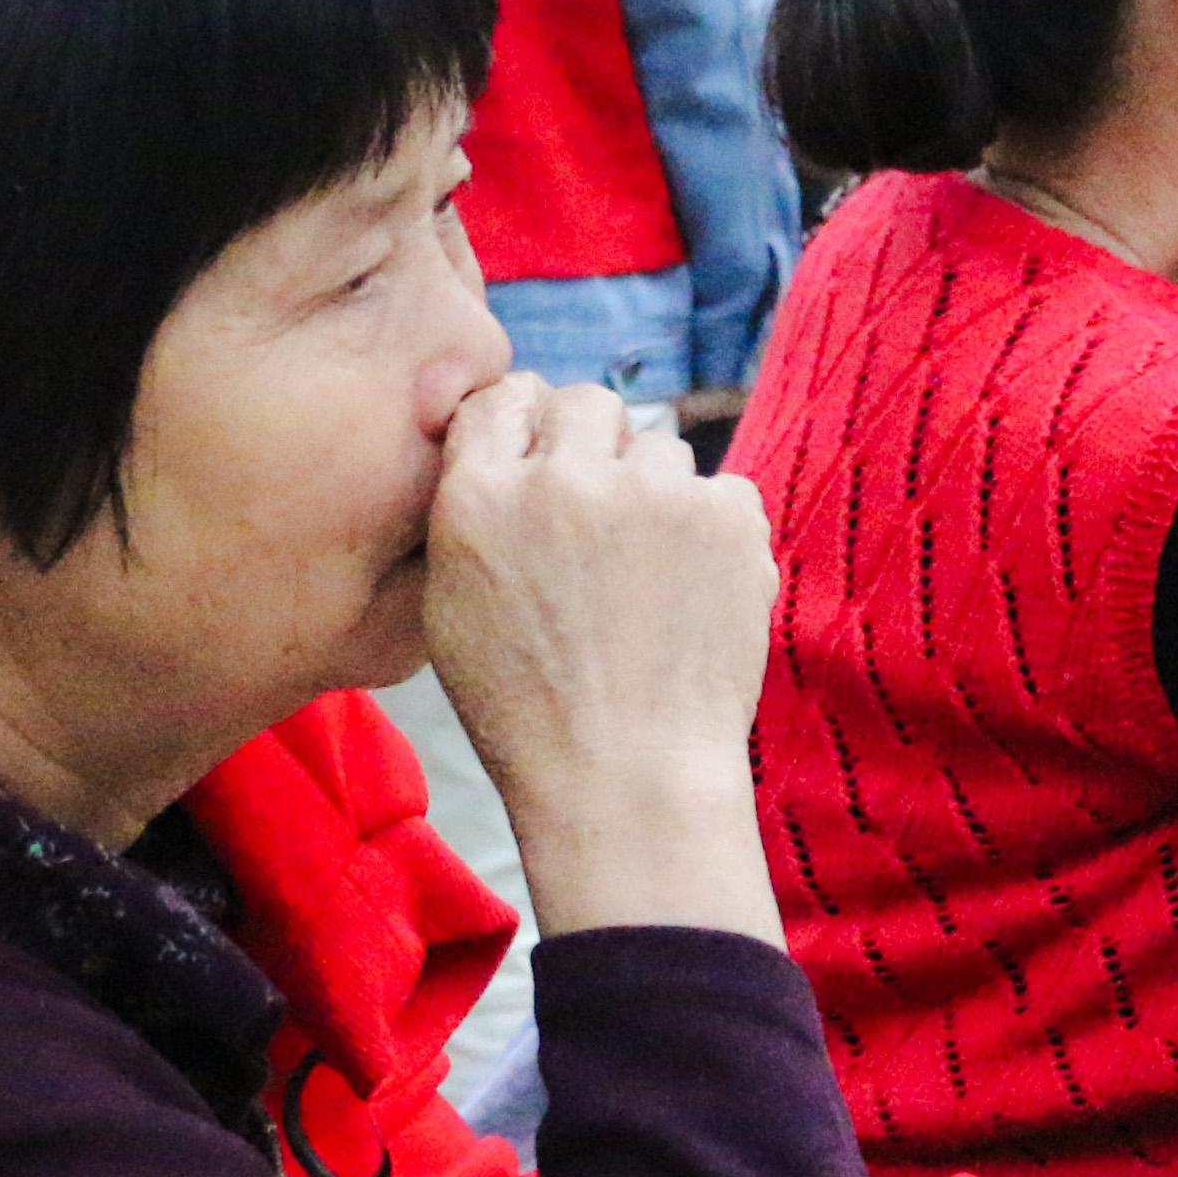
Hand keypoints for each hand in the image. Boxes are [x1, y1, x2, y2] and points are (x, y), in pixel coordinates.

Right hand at [418, 374, 782, 941]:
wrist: (628, 778)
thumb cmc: (529, 713)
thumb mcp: (451, 610)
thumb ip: (471, 513)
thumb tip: (508, 446)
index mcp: (478, 498)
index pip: (503, 398)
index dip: (527, 424)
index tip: (544, 456)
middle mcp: (563, 479)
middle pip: (587, 402)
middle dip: (593, 447)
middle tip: (600, 519)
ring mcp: (652, 493)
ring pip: (659, 447)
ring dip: (654, 493)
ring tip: (646, 581)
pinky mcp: (726, 517)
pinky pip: (723, 489)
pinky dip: (713, 532)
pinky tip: (692, 595)